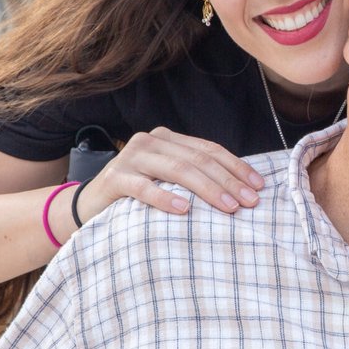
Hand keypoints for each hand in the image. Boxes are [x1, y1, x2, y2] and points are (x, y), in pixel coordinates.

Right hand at [77, 127, 262, 218]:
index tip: (259, 186)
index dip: (236, 167)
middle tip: (250, 201)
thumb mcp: (167, 180)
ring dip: (207, 189)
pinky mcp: (114, 178)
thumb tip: (240, 190)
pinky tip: (184, 210)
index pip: (209, 150)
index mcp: (168, 138)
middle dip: (228, 181)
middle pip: (197, 159)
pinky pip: (144, 187)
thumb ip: (193, 177)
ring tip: (228, 207)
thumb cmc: (138, 196)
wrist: (89, 206)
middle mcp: (151, 141)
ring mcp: (131, 157)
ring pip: (177, 170)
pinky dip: (165, 198)